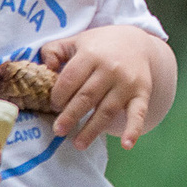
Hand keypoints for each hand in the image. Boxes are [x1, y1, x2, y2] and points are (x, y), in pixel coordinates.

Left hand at [38, 25, 162, 149]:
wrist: (137, 42)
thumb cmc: (100, 46)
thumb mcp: (76, 41)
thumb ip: (54, 51)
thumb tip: (45, 68)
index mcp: (91, 54)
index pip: (70, 79)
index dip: (58, 95)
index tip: (53, 106)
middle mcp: (110, 68)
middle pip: (86, 97)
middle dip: (70, 116)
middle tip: (58, 130)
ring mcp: (127, 82)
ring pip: (107, 110)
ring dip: (92, 129)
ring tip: (78, 144)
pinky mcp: (142, 93)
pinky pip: (138, 114)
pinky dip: (133, 130)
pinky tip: (127, 145)